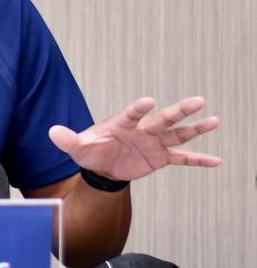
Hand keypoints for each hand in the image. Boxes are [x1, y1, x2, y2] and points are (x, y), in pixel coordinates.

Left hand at [48, 96, 220, 181]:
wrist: (103, 166)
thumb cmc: (91, 151)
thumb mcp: (77, 147)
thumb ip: (68, 139)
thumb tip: (51, 132)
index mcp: (122, 123)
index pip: (131, 114)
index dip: (138, 108)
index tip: (147, 101)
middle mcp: (142, 130)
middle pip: (163, 119)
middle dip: (179, 111)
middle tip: (197, 100)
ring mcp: (154, 143)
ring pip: (178, 134)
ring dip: (195, 129)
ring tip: (214, 120)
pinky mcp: (161, 157)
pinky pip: (182, 158)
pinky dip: (198, 160)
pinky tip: (216, 160)